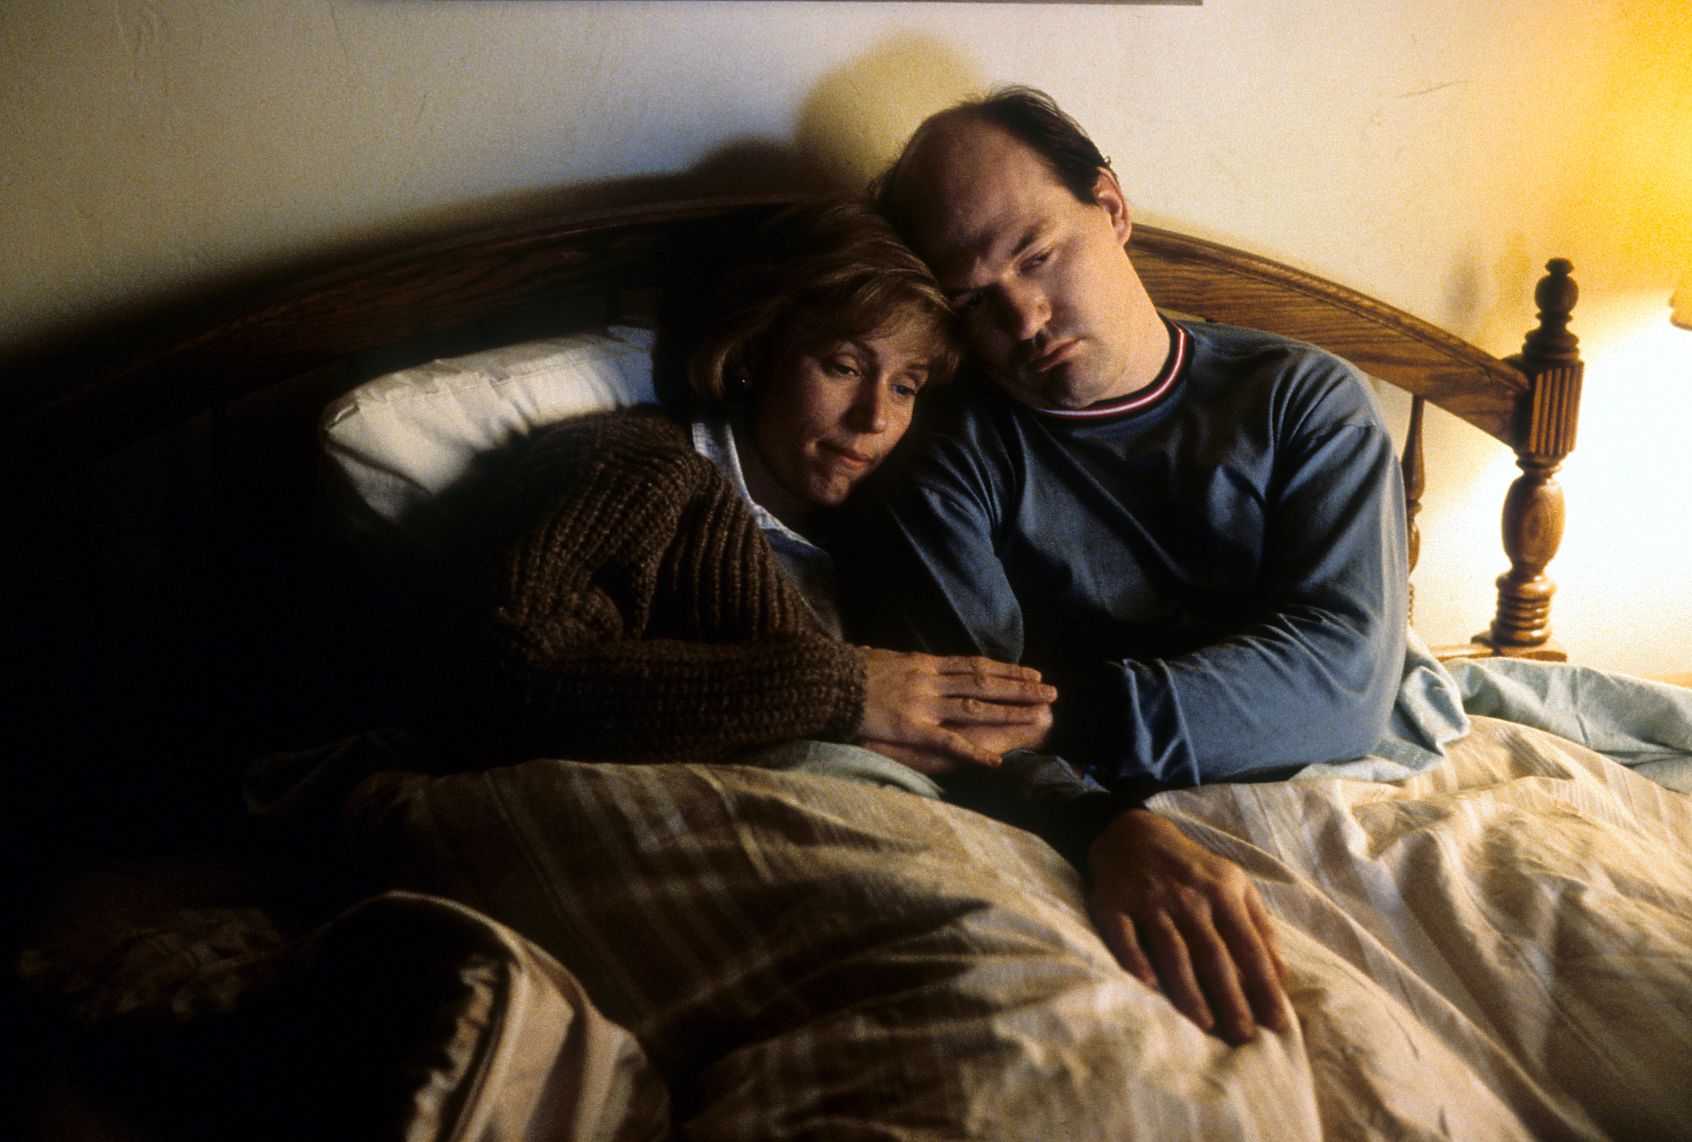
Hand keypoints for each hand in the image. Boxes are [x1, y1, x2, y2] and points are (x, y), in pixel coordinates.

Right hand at [856, 648, 1054, 769]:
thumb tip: (885, 657)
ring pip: (977, 706)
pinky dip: (974, 752)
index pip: (973, 665)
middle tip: (1051, 691)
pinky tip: (996, 762)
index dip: (1004, 670)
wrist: (825, 680)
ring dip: (1010, 710)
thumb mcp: (875, 658)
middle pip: (984, 681)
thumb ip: (889, 661)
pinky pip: (949, 742)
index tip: (1029, 672)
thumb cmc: (845, 671)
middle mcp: (930, 680)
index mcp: (923, 663)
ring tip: (1040, 715)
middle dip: (1020, 687)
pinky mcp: (912, 727)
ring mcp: (924, 703)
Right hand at [1087, 808, 1288, 1044]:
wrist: (1134, 834)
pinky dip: (1135, 959)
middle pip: (1213, 955)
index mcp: (1222, 893)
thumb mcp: (1234, 883)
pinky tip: (1148, 985)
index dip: (1264, 985)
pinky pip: (1124, 936)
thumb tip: (1283, 972)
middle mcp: (1188, 898)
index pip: (1248, 946)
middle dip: (1231, 998)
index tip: (1276, 1021)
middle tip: (1243, 1036)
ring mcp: (1149, 901)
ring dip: (1189, 989)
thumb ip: (1260, 925)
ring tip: (1205, 1024)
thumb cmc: (1192, 867)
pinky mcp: (1115, 904)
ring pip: (1173, 950)